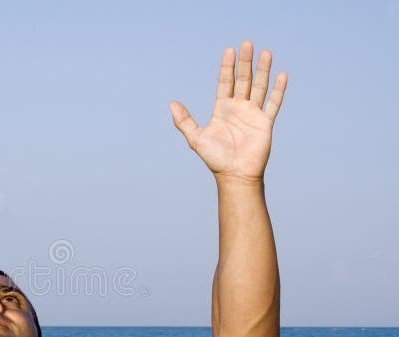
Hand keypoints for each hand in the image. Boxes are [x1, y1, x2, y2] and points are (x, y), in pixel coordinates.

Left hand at [170, 41, 286, 183]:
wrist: (235, 175)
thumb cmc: (215, 159)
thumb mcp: (196, 138)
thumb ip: (184, 121)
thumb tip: (171, 103)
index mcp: (222, 109)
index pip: (225, 82)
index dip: (227, 67)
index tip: (229, 50)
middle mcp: (238, 109)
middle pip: (243, 80)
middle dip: (245, 62)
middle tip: (247, 44)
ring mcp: (253, 114)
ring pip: (259, 87)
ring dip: (263, 70)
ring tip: (266, 52)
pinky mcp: (265, 123)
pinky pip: (273, 103)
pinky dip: (278, 90)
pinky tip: (281, 75)